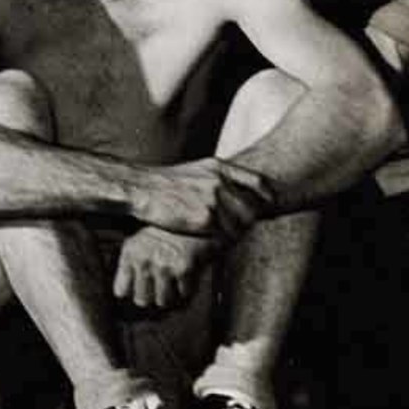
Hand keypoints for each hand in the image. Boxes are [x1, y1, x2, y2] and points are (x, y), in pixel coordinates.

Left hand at [112, 226, 217, 312]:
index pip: (122, 291)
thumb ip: (131, 264)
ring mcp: (163, 265)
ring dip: (170, 296)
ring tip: (174, 282)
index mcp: (130, 253)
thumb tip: (125, 293)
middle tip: (160, 287)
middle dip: (152, 296)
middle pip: (142, 301)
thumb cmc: (166, 230)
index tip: (138, 292)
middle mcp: (143, 260)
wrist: (194, 214)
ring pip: (163, 301)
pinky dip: (188, 290)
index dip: (132, 294)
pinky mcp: (184, 268)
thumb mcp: (140, 240)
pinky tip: (188, 276)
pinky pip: (185, 295)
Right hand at [130, 155, 275, 239]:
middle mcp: (219, 182)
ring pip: (240, 225)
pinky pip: (225, 235)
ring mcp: (213, 200)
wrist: (139, 190)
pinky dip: (222, 241)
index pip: (257, 182)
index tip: (268, 204)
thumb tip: (234, 192)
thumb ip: (216, 178)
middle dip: (248, 221)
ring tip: (222, 237)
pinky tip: (212, 241)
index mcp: (217, 167)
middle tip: (239, 228)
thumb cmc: (163, 184)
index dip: (266, 195)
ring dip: (234, 234)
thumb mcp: (193, 171)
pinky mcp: (206, 219)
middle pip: (251, 208)